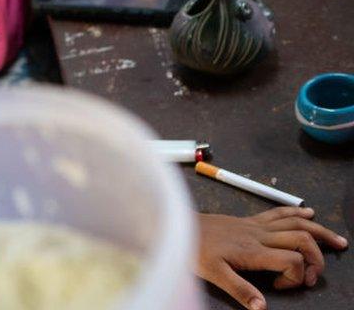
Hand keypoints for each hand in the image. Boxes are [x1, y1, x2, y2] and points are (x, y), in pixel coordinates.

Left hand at [196, 207, 348, 309]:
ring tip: (337, 241)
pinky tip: (309, 213)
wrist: (176, 225)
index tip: (281, 286)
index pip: (291, 260)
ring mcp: (255, 225)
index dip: (296, 276)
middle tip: (317, 274)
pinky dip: (297, 213)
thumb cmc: (193, 249)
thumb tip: (262, 307)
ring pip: (295, 223)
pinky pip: (278, 213)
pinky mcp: (249, 220)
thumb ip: (239, 289)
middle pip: (301, 239)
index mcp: (253, 250)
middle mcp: (259, 235)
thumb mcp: (213, 274)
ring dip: (318, 231)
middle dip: (317, 257)